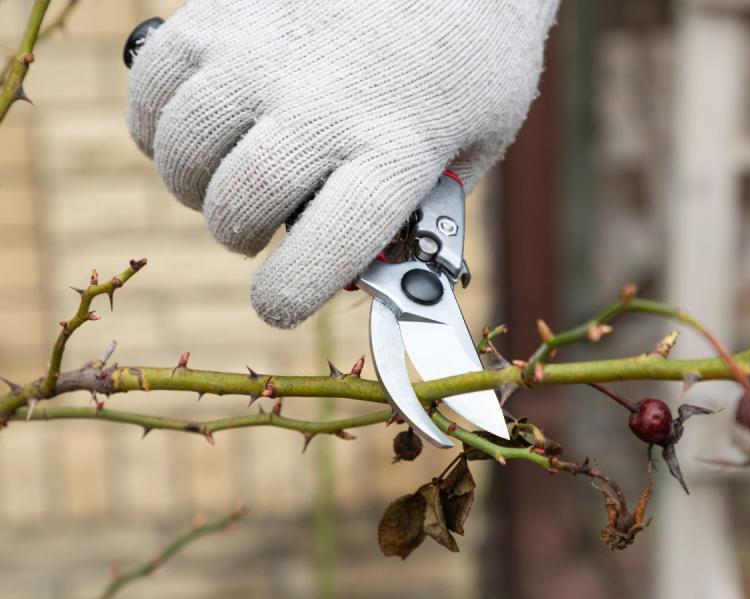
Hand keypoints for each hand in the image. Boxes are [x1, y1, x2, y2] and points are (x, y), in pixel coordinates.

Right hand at [127, 0, 558, 327]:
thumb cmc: (468, 61)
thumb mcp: (478, 146)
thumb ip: (425, 211)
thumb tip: (364, 269)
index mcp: (398, 148)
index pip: (320, 251)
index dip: (284, 296)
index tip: (275, 302)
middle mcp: (326, 103)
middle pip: (240, 203)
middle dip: (237, 236)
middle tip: (254, 228)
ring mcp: (268, 51)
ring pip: (186, 151)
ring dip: (194, 186)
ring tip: (227, 177)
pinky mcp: (229, 11)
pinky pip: (154, 87)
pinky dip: (157, 124)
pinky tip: (197, 129)